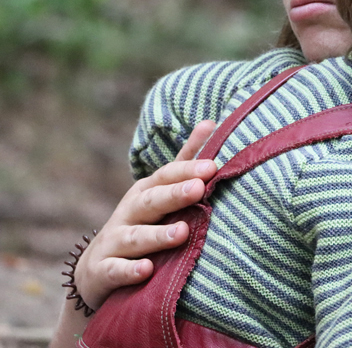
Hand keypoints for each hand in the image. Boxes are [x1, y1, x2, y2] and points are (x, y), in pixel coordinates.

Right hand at [73, 120, 217, 309]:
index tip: (212, 167)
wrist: (97, 270)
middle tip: (198, 189)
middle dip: (174, 195)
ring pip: (135, 236)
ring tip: (182, 232)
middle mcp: (129, 212)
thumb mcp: (160, 190)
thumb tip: (211, 122)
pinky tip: (146, 271)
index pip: (167, 176)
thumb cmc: (142, 222)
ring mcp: (114, 241)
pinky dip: (129, 271)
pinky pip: (116, 270)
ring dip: (157, 235)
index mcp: (147, 191)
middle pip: (151, 201)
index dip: (187, 170)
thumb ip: (186, 160)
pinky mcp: (103, 271)